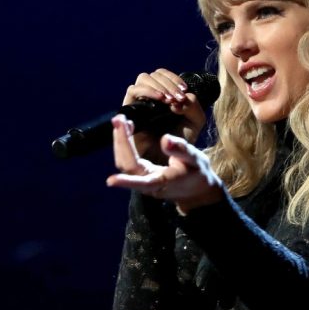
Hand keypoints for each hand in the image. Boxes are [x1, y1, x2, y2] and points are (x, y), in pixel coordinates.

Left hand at [106, 115, 222, 213]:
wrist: (197, 189)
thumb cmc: (197, 173)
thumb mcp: (195, 159)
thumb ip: (181, 150)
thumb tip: (165, 139)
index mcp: (163, 182)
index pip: (142, 181)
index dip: (126, 181)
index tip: (111, 181)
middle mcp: (149, 184)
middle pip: (127, 166)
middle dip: (120, 142)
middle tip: (119, 119)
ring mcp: (143, 181)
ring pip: (124, 163)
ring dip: (119, 141)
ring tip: (120, 121)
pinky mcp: (141, 176)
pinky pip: (127, 160)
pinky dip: (124, 144)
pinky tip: (126, 129)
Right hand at [122, 68, 206, 162]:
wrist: (169, 159)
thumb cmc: (181, 141)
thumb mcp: (195, 121)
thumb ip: (193, 105)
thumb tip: (175, 99)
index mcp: (165, 95)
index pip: (165, 75)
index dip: (174, 78)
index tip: (184, 90)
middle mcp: (150, 96)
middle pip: (155, 74)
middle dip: (169, 83)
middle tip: (178, 97)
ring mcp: (139, 102)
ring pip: (143, 78)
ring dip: (159, 85)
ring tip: (170, 100)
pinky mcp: (128, 110)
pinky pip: (133, 91)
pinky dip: (148, 91)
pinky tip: (161, 100)